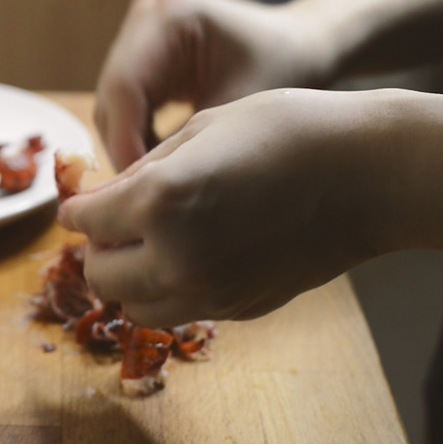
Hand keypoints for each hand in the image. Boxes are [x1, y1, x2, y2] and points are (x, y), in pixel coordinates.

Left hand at [59, 88, 414, 326]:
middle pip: (100, 273)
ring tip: (145, 245)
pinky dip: (165, 292)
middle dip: (97, 247)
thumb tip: (99, 198)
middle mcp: (176, 257)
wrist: (368, 174)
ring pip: (133, 306)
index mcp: (159, 202)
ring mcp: (208, 291)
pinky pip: (176, 312)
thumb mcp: (199, 131)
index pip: (86, 221)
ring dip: (127, 278)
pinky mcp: (237, 309)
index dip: (77, 208)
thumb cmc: (286, 132)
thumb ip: (140, 172)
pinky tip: (185, 258)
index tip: (80, 203)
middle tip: (111, 224)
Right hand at [96, 0, 335, 170]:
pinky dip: (135, 128)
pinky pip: (123, 97)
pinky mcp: (142, 47)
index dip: (124, 138)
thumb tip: (142, 188)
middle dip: (123, 142)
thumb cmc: (284, 70)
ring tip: (150, 176)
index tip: (135, 186)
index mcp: (175, 16)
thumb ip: (187, 144)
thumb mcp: (238, 110)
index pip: (125, 86)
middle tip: (140, 190)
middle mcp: (149, 14)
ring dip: (125, 138)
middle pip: (112, 92)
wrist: (300, 44)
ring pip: (112, 98)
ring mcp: (142, 28)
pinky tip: (155, 155)